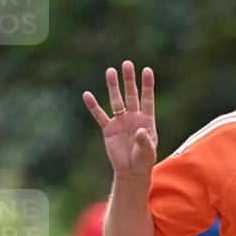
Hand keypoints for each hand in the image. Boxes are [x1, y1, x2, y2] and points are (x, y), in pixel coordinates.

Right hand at [82, 61, 156, 178]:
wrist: (130, 172)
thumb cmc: (143, 162)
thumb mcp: (147, 153)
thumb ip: (145, 142)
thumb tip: (140, 131)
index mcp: (146, 120)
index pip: (147, 99)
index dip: (147, 85)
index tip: (147, 70)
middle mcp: (133, 117)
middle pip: (131, 95)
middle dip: (129, 80)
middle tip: (127, 64)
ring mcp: (120, 121)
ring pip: (116, 101)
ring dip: (113, 87)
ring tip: (110, 71)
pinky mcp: (108, 129)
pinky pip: (100, 115)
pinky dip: (93, 106)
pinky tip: (87, 95)